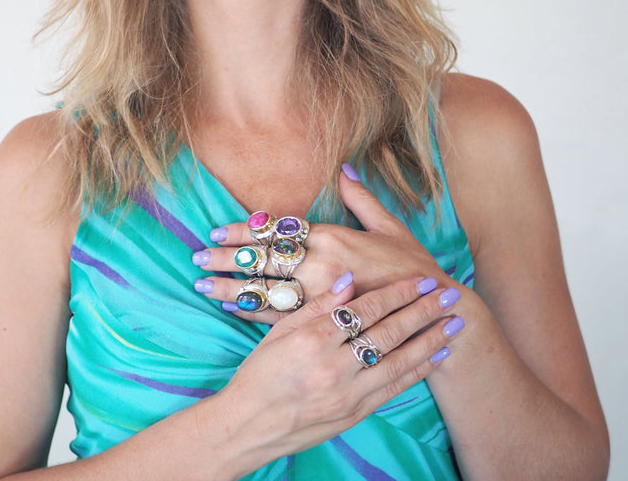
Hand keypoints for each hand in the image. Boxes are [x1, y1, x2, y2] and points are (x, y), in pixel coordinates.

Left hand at [192, 166, 447, 320]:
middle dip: (226, 257)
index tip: (217, 227)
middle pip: (263, 258)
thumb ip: (361, 198)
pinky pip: (282, 318)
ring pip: (266, 289)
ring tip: (202, 284)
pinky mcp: (325, 322)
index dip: (244, 229)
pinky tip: (232, 308)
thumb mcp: (389, 226)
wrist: (434, 311)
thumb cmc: (411, 268)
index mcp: (334, 236)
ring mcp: (321, 295)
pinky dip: (254, 313)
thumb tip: (344, 168)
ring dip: (231, 286)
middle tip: (196, 256)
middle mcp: (322, 264)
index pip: (278, 229)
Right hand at [215, 272, 463, 469]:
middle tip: (449, 294)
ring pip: (399, 360)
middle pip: (389, 331)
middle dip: (422, 310)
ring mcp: (348, 392)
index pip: (366, 309)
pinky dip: (417, 370)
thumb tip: (348, 279)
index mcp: (314, 338)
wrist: (250, 425)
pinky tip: (435, 356)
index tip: (420, 278)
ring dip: (429, 339)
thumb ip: (317, 305)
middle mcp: (336, 365)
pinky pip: (393, 388)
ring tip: (453, 323)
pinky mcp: (356, 413)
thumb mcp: (280, 330)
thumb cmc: (261, 372)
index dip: (397, 292)